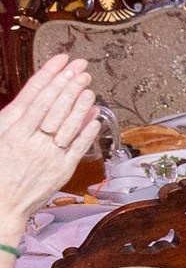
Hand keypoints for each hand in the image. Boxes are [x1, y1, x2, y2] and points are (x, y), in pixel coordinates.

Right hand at [0, 54, 100, 239]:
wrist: (1, 204)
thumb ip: (15, 119)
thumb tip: (27, 102)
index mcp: (12, 133)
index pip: (35, 98)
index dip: (51, 78)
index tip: (62, 63)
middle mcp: (31, 142)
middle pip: (54, 107)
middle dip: (69, 85)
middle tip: (81, 69)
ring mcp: (48, 156)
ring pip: (69, 125)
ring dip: (81, 104)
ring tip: (89, 88)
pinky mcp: (62, 169)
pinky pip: (79, 146)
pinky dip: (88, 130)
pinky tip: (95, 116)